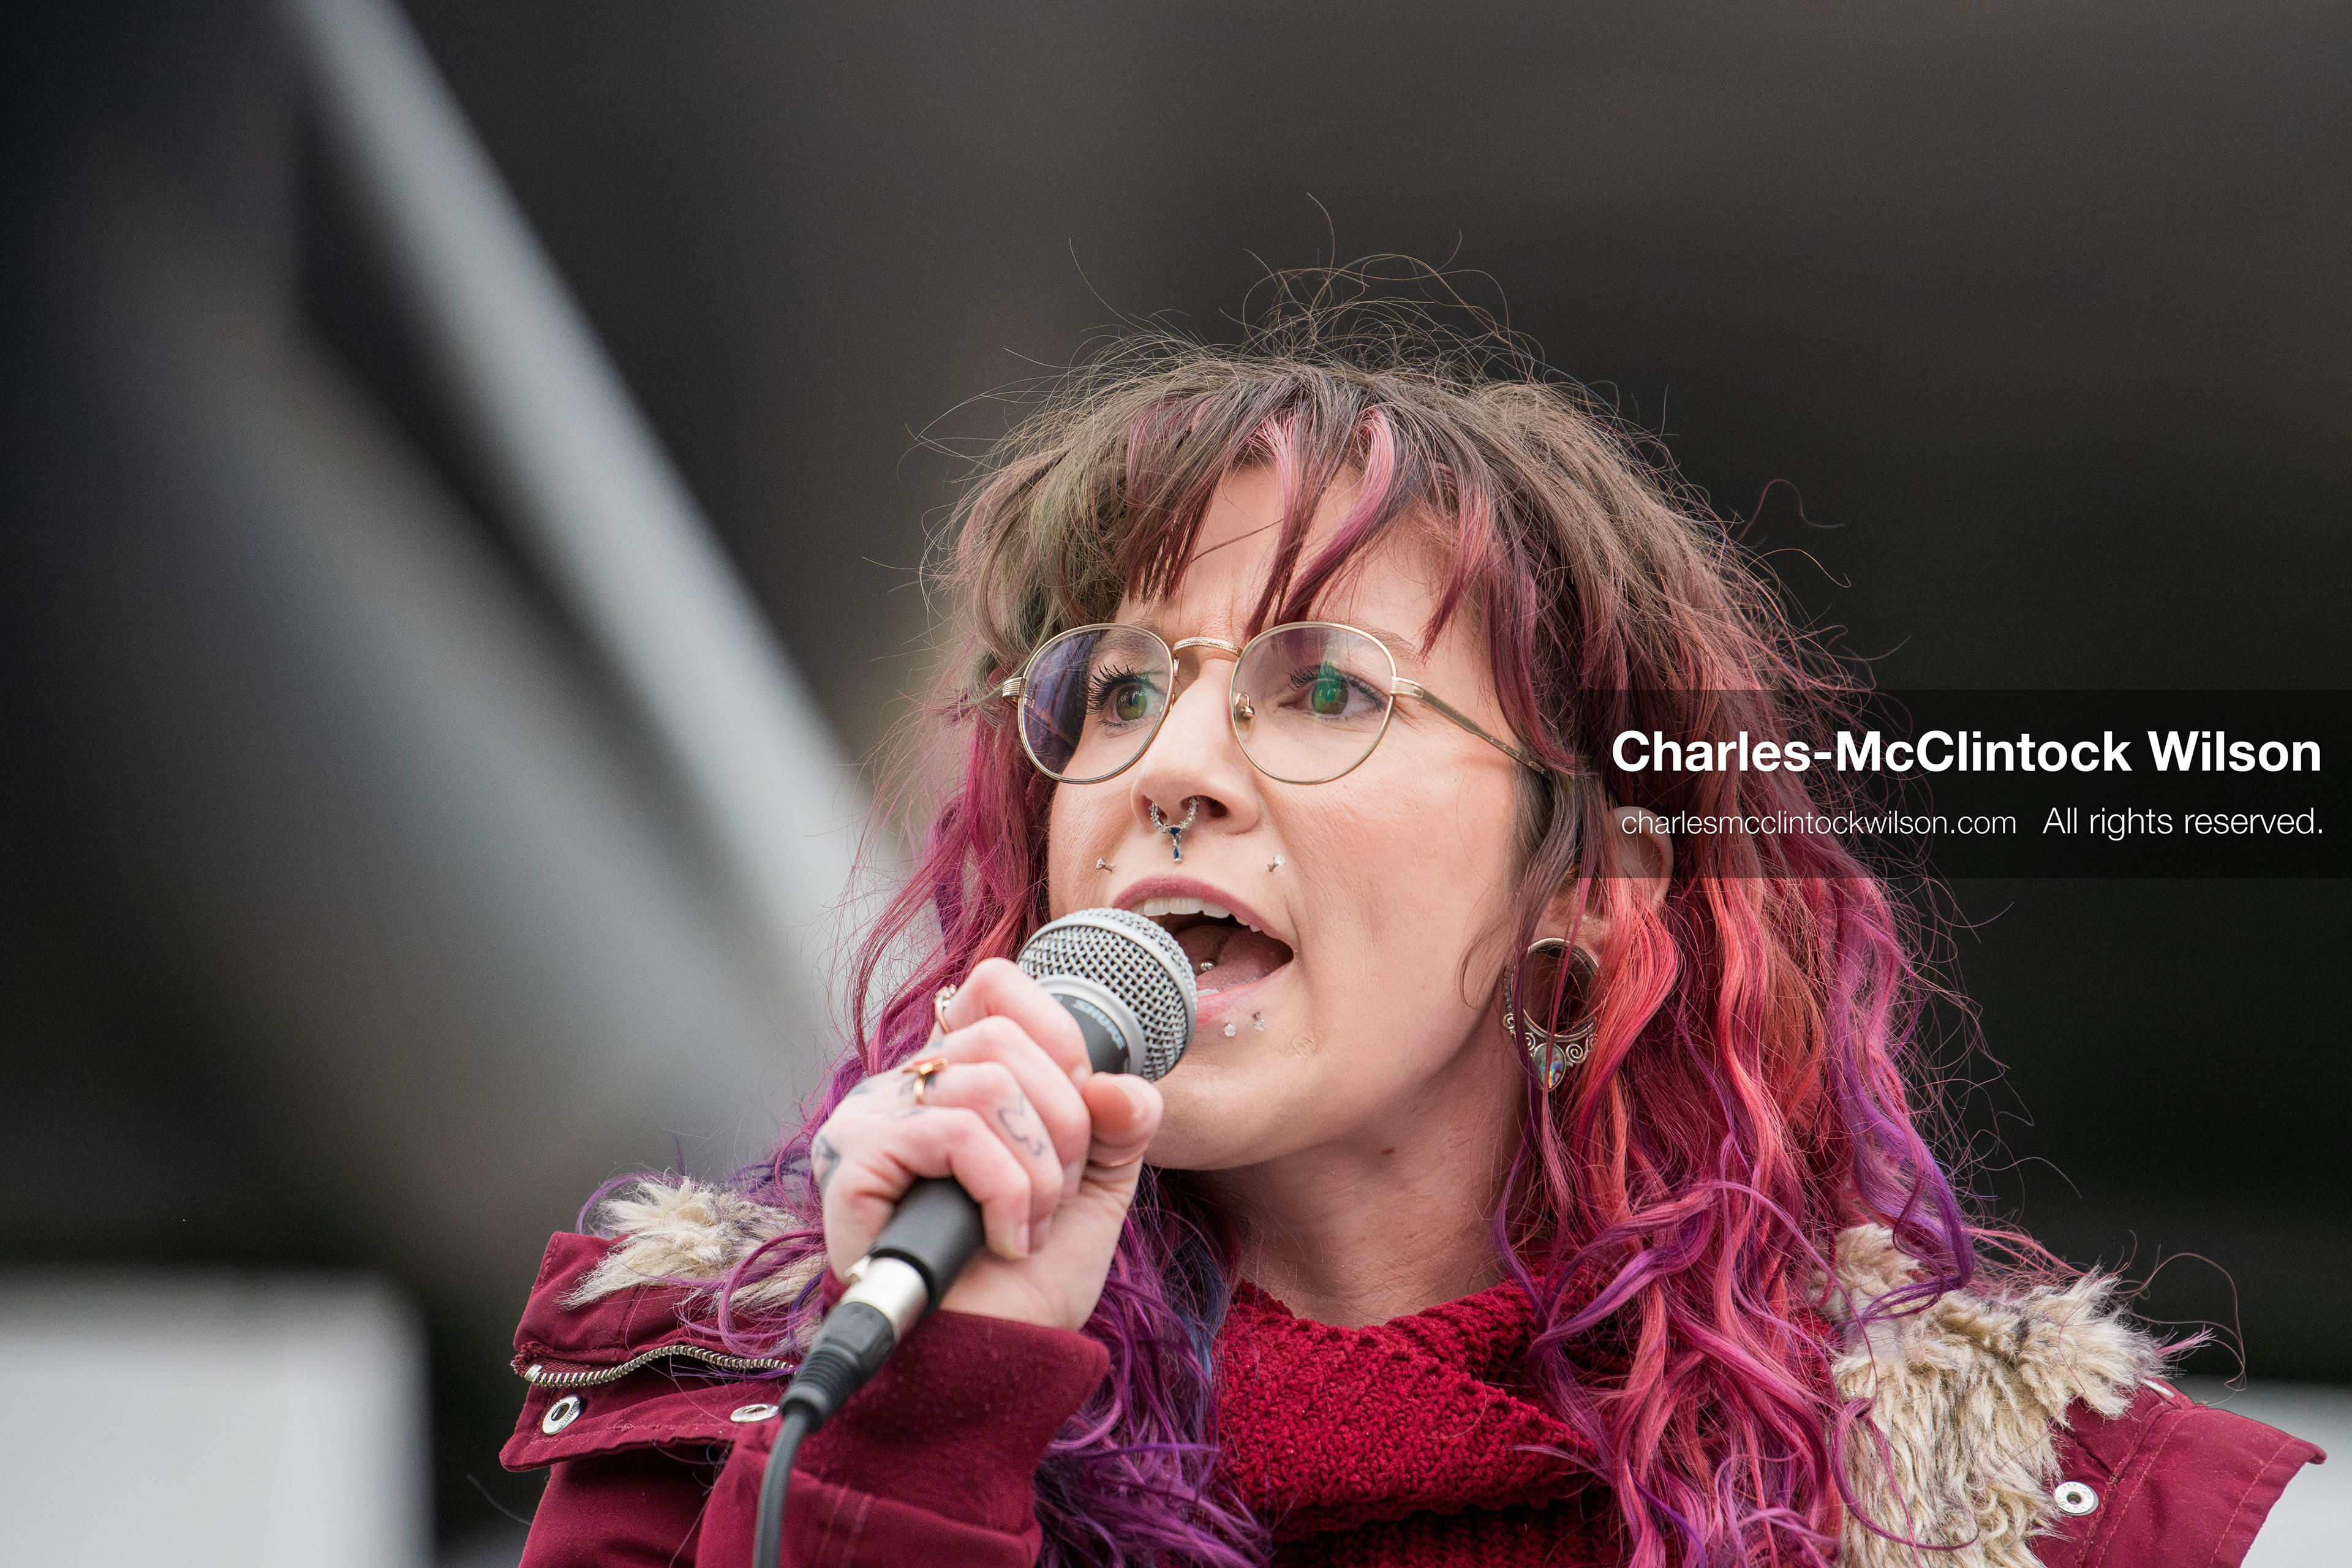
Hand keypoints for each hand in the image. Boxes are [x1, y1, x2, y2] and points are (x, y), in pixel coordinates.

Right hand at [810, 957, 1163, 1331]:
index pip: (996, 987)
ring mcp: (873, 1119)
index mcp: (958, 1076)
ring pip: (986, 1083)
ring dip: (1039, 1168)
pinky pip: (955, 1132)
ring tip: (1028, 1225)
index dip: (1057, 1036)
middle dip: (1064, 1122)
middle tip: (1058, 1193)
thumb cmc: (1023, 1283)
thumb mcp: (1092, 1190)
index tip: (1083, 1111)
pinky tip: (1004, 1240)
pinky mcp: (855, 1161)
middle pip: (1004, 1037)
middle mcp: (907, 1085)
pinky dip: (1004, 1190)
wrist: (988, 1364)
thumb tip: (1125, 1084)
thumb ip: (1117, 1126)